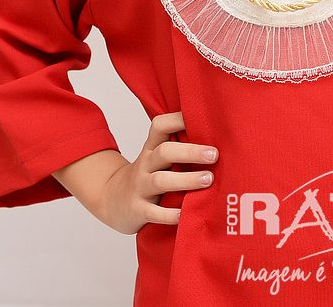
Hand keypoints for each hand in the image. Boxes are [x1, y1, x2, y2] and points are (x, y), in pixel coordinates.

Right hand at [97, 110, 217, 234]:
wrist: (112, 200)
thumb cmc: (147, 176)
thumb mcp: (157, 158)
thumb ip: (179, 148)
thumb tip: (221, 140)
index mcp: (152, 148)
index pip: (160, 126)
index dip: (178, 119)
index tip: (203, 118)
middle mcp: (145, 164)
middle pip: (164, 152)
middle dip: (190, 152)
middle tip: (214, 154)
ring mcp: (140, 187)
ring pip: (161, 180)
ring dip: (186, 180)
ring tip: (208, 180)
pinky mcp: (138, 210)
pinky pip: (154, 213)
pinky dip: (171, 214)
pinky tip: (186, 214)